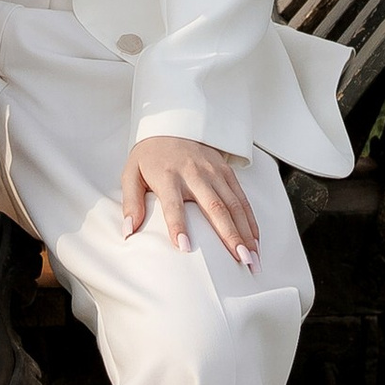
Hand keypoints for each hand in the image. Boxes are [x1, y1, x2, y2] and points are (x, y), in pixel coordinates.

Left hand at [121, 135, 260, 267]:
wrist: (171, 123)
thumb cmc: (150, 156)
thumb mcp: (132, 173)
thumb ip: (131, 203)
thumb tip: (128, 232)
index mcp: (168, 175)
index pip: (173, 204)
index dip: (178, 225)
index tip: (184, 248)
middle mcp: (194, 173)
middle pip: (214, 206)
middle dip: (229, 236)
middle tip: (240, 261)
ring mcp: (214, 171)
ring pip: (234, 204)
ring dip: (245, 233)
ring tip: (253, 260)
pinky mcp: (226, 171)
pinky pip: (241, 198)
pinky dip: (250, 221)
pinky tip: (255, 241)